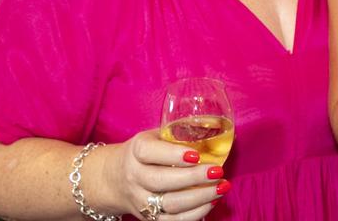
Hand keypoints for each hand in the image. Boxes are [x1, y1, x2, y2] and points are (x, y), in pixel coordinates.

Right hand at [97, 129, 228, 219]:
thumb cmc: (147, 153)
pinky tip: (212, 201)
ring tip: (221, 186)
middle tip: (217, 171)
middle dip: (193, 177)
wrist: (115, 179)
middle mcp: (135, 176)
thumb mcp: (155, 136)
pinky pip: (172, 220)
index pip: (148, 152)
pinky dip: (195, 213)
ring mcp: (140, 199)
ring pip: (169, 204)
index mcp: (136, 151)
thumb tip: (216, 126)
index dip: (173, 154)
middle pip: (160, 180)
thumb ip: (179, 132)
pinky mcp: (148, 217)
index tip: (196, 155)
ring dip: (200, 197)